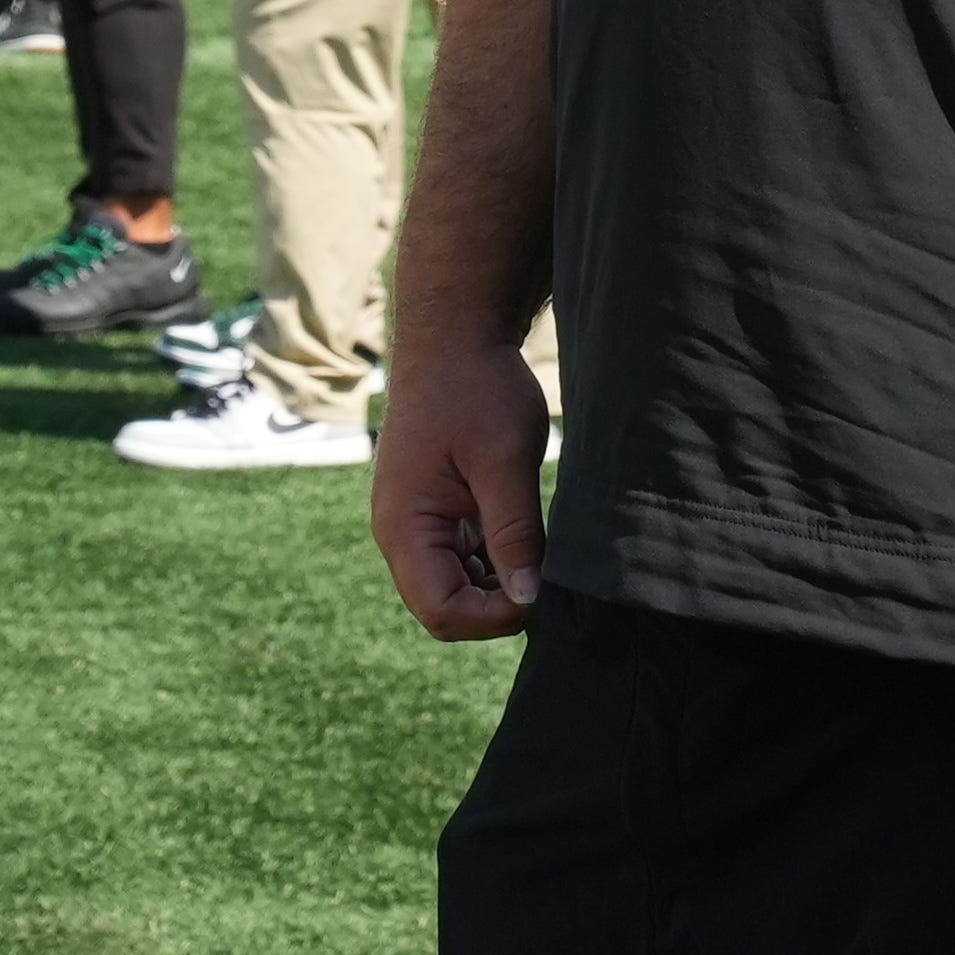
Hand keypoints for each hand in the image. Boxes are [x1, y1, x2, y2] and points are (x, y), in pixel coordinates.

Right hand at [372, 342, 551, 640]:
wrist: (456, 336)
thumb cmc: (477, 389)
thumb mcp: (504, 459)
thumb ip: (513, 531)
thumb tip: (527, 599)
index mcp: (406, 528)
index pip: (442, 611)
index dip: (492, 617)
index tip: (541, 593)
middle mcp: (404, 535)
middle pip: (447, 606)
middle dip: (498, 605)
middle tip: (550, 578)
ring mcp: (420, 524)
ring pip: (458, 586)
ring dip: (500, 584)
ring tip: (544, 555)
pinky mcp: (439, 510)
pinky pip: (464, 557)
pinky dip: (497, 560)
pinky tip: (531, 539)